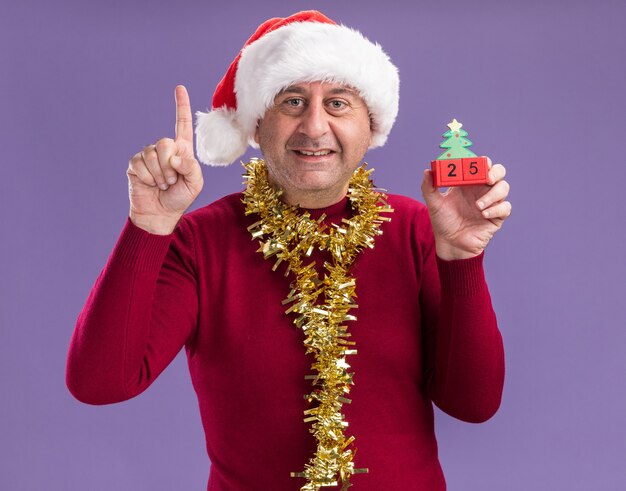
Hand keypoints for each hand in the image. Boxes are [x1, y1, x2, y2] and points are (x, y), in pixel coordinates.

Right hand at [127, 85, 203, 234]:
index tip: (179, 88)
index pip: (182, 124)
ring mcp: (148, 156)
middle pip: (165, 142)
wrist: (160, 214)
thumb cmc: (180, 198)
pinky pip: (140, 164)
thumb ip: (192, 168)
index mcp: (182, 150)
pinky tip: (150, 185)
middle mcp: (164, 150)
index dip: (181, 106)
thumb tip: (176, 157)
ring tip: (162, 185)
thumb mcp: (195, 184)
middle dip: (170, 165)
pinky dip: (148, 178)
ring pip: (152, 154)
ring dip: (160, 174)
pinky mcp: (135, 165)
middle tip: (172, 181)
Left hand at [420, 158, 510, 259]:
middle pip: (498, 171)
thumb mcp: (434, 204)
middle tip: (487, 179)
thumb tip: (427, 171)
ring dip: (493, 194)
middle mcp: (482, 189)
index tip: (476, 163)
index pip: (480, 165)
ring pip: (504, 188)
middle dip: (495, 172)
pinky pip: (505, 207)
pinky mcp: (497, 216)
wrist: (451, 244)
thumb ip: (429, 188)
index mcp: (469, 182)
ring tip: (478, 206)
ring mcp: (491, 202)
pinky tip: (483, 215)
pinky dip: (496, 209)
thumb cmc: (443, 222)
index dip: (481, 161)